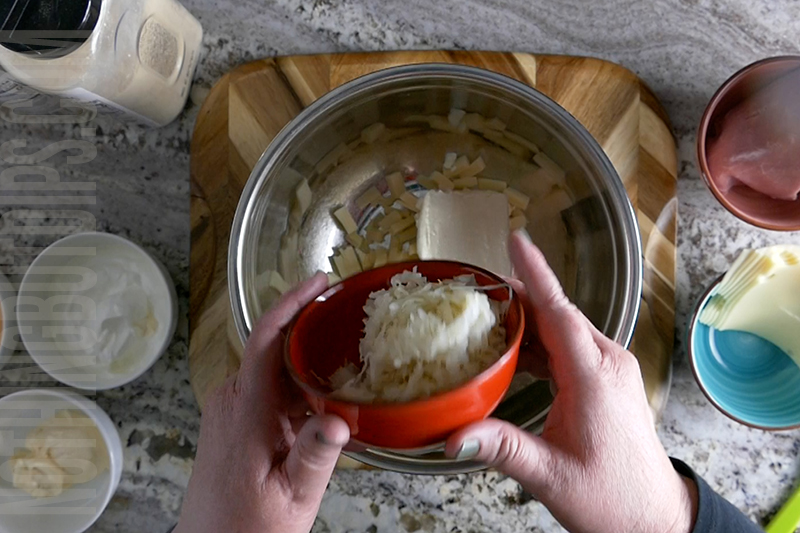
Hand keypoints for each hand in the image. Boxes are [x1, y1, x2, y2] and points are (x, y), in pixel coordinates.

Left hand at [175, 273, 348, 532]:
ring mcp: (232, 409)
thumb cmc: (244, 527)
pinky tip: (324, 400)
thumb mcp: (291, 496)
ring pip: (275, 368)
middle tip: (350, 321)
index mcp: (246, 411)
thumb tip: (338, 420)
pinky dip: (298, 386)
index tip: (318, 281)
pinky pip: (270, 388)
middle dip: (312, 330)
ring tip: (347, 362)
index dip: (291, 302)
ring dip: (308, 362)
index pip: (266, 339)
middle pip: (275, 347)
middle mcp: (233, 400)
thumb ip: (314, 456)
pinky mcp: (235, 420)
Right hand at [446, 233, 697, 532]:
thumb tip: (456, 436)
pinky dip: (536, 344)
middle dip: (517, 296)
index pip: (560, 313)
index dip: (535, 275)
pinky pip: (566, 348)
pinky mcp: (604, 381)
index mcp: (595, 378)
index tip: (516, 241)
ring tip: (482, 318)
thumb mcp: (552, 476)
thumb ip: (504, 449)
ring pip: (560, 330)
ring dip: (524, 322)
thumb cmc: (613, 499)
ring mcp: (608, 370)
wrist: (653, 518)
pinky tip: (510, 353)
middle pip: (557, 314)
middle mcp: (606, 364)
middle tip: (474, 289)